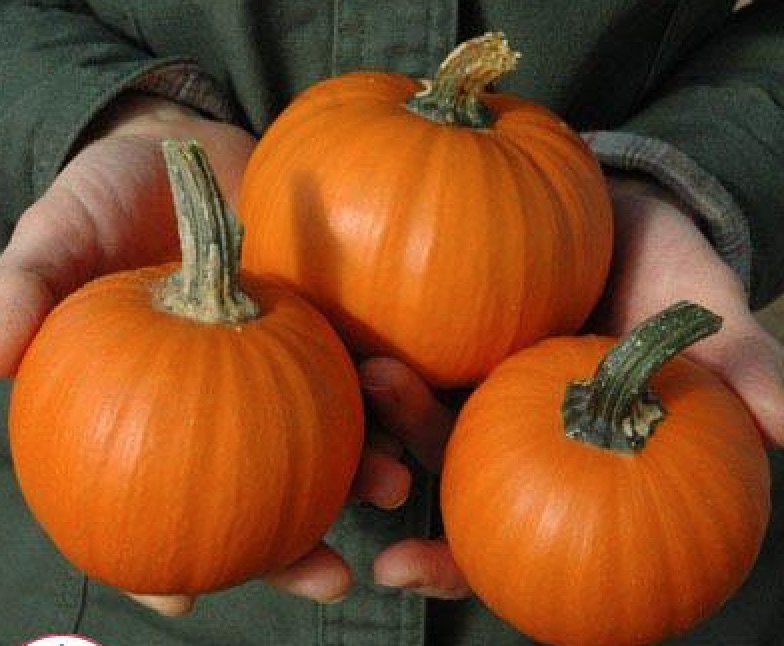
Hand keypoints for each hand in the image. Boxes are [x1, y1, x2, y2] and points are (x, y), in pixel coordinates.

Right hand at [0, 95, 410, 614]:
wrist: (185, 150)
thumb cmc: (109, 199)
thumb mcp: (56, 239)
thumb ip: (26, 292)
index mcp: (158, 406)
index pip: (155, 504)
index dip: (161, 562)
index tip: (180, 604)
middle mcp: (226, 404)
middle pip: (261, 498)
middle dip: (297, 547)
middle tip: (329, 581)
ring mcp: (282, 371)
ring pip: (327, 443)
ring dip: (363, 474)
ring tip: (389, 489)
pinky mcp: (326, 329)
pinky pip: (359, 370)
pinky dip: (384, 394)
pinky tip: (406, 404)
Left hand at [360, 174, 783, 600]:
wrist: (630, 213)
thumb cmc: (674, 283)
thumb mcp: (713, 328)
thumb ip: (743, 375)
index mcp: (556, 453)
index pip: (501, 534)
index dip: (453, 563)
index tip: (405, 571)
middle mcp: (501, 421)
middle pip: (437, 471)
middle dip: (392, 483)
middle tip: (377, 486)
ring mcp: (470, 367)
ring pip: (414, 401)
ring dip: (385, 406)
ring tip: (377, 374)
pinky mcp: (450, 315)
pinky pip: (411, 330)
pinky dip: (388, 331)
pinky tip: (372, 319)